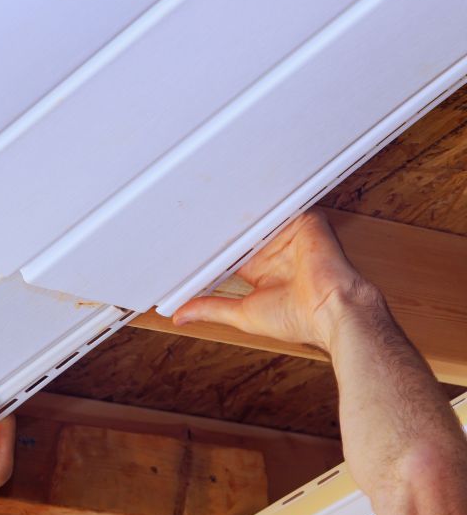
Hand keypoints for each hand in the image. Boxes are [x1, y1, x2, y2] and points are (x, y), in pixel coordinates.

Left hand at [172, 211, 382, 350]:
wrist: (332, 310)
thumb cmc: (297, 318)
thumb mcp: (242, 313)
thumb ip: (211, 309)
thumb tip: (180, 316)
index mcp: (261, 271)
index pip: (229, 253)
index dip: (210, 250)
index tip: (183, 244)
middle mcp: (275, 251)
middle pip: (241, 232)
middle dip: (219, 229)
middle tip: (189, 220)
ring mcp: (290, 235)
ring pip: (258, 217)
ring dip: (238, 213)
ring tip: (208, 202)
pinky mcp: (305, 221)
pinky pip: (281, 205)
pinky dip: (265, 203)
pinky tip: (241, 196)